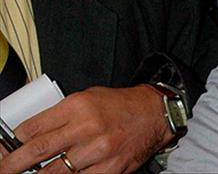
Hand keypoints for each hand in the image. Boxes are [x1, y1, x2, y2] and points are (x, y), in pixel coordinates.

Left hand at [0, 84, 173, 172]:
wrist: (156, 114)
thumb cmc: (122, 105)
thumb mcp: (89, 97)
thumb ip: (62, 114)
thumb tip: (34, 133)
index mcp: (78, 106)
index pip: (34, 127)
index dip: (15, 140)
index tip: (9, 146)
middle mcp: (87, 127)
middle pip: (38, 151)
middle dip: (14, 164)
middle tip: (4, 169)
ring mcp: (98, 150)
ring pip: (55, 172)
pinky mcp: (109, 168)